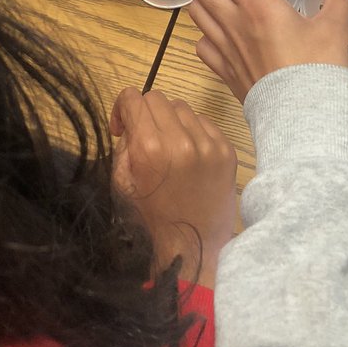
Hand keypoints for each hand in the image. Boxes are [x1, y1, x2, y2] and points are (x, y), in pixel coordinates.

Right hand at [110, 87, 237, 288]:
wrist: (192, 249)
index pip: (132, 97)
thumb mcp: (121, 183)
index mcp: (149, 148)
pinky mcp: (226, 150)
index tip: (123, 128)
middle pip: (157, 97)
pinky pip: (203, 122)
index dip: (122, 109)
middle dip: (145, 113)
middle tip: (145, 136)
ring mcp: (207, 144)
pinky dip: (192, 132)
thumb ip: (123, 145)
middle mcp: (180, 139)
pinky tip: (189, 155)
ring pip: (182, 107)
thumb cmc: (150, 220)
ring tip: (170, 147)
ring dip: (170, 121)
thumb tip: (132, 122)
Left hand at [189, 0, 347, 102]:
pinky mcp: (225, 72)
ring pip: (196, 12)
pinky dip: (204, 30)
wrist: (302, 120)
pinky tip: (216, 28)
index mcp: (257, 6)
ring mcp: (225, 49)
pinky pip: (202, 45)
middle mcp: (233, 24)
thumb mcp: (333, 30)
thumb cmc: (317, 72)